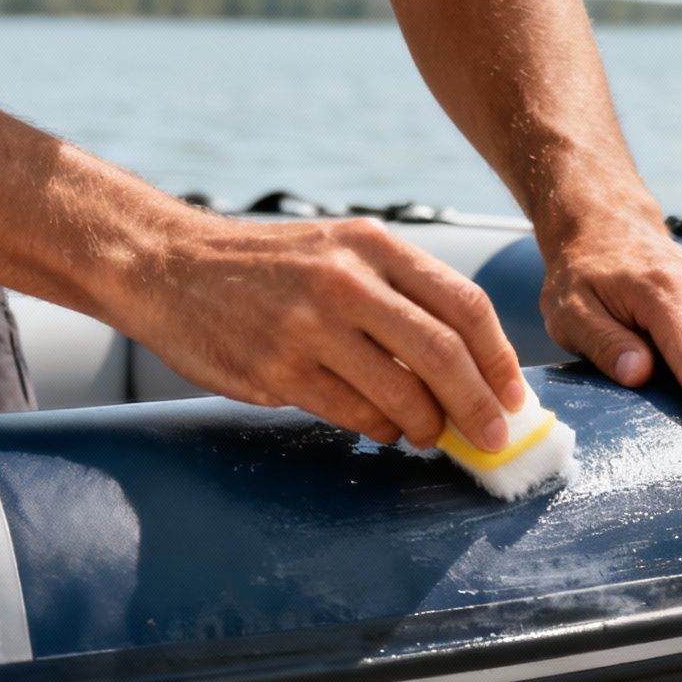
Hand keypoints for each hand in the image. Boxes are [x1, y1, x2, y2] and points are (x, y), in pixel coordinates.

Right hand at [110, 213, 526, 449]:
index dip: (498, 359)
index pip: (464, 305)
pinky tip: (382, 428)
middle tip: (491, 436)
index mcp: (373, 246)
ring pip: (401, 392)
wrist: (168, 266)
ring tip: (429, 433)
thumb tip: (470, 363)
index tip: (513, 395)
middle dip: (478, 405)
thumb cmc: (268, 268)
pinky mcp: (278, 368)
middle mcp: (346, 280)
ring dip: (427, 425)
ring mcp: (310, 325)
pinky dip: (380, 429)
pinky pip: (354, 413)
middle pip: (443, 353)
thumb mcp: (339, 252)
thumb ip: (400, 295)